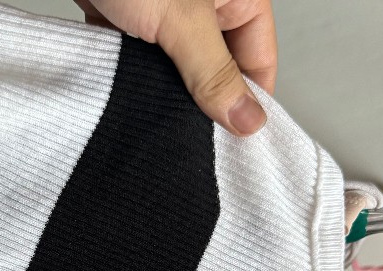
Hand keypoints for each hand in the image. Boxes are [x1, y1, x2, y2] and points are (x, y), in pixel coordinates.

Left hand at [74, 0, 275, 135]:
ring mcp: (166, 11)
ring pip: (176, 69)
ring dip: (163, 92)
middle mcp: (208, 3)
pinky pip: (138, 59)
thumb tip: (248, 119)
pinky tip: (124, 96)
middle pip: (217, 68)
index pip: (258, 61)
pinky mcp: (128, 17)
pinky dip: (131, 76)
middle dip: (202, 103)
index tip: (234, 145)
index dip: (248, 104)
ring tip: (156, 117)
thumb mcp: (181, 20)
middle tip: (191, 139)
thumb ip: (213, 72)